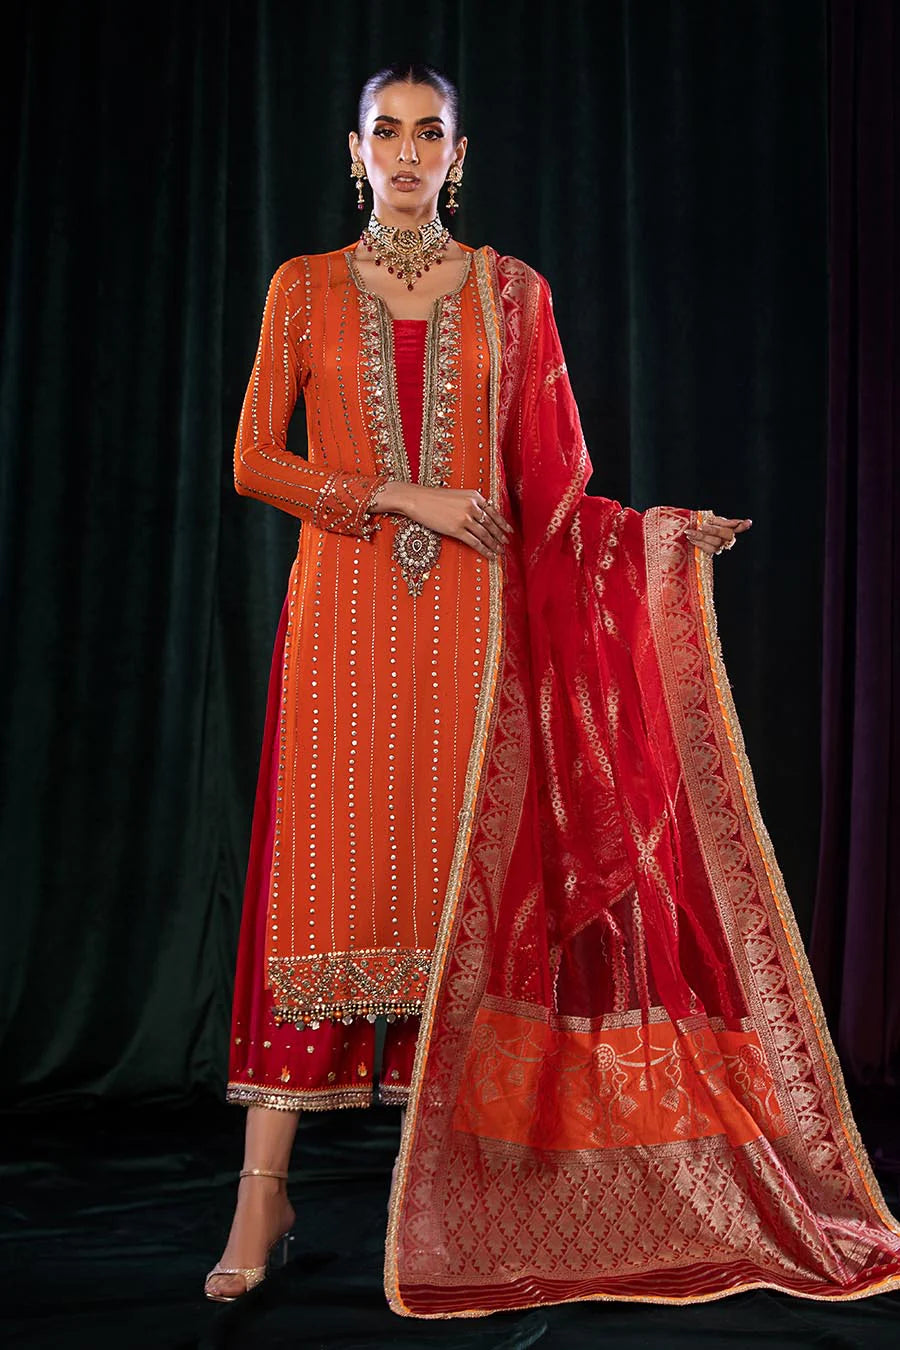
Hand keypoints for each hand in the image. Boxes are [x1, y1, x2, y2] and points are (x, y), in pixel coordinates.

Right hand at [371, 482, 512, 558]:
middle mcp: (472, 506)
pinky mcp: (457, 529)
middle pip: (491, 524)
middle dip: (500, 535)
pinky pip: (475, 542)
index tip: (509, 530)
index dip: (502, 522)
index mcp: (474, 496)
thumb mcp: (456, 495)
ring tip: (499, 551)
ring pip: (485, 534)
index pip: (493, 511)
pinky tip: (490, 555)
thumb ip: (469, 503)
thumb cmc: (432, 498)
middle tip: (506, 542)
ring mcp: (465, 518)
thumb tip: (479, 516)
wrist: (416, 499)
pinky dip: (484, 550)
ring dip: (494, 544)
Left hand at [684, 514, 751, 555]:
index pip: (738, 526)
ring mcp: (720, 545)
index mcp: (728, 527)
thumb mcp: (711, 519)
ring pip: (716, 542)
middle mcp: (727, 538)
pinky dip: (699, 543)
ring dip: (702, 536)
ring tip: (691, 532)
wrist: (689, 531)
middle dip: (713, 530)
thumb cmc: (701, 523)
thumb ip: (723, 521)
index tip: (748, 522)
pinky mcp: (712, 552)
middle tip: (701, 526)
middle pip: (726, 534)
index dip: (743, 525)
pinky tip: (692, 538)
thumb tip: (743, 522)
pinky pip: (708, 549)